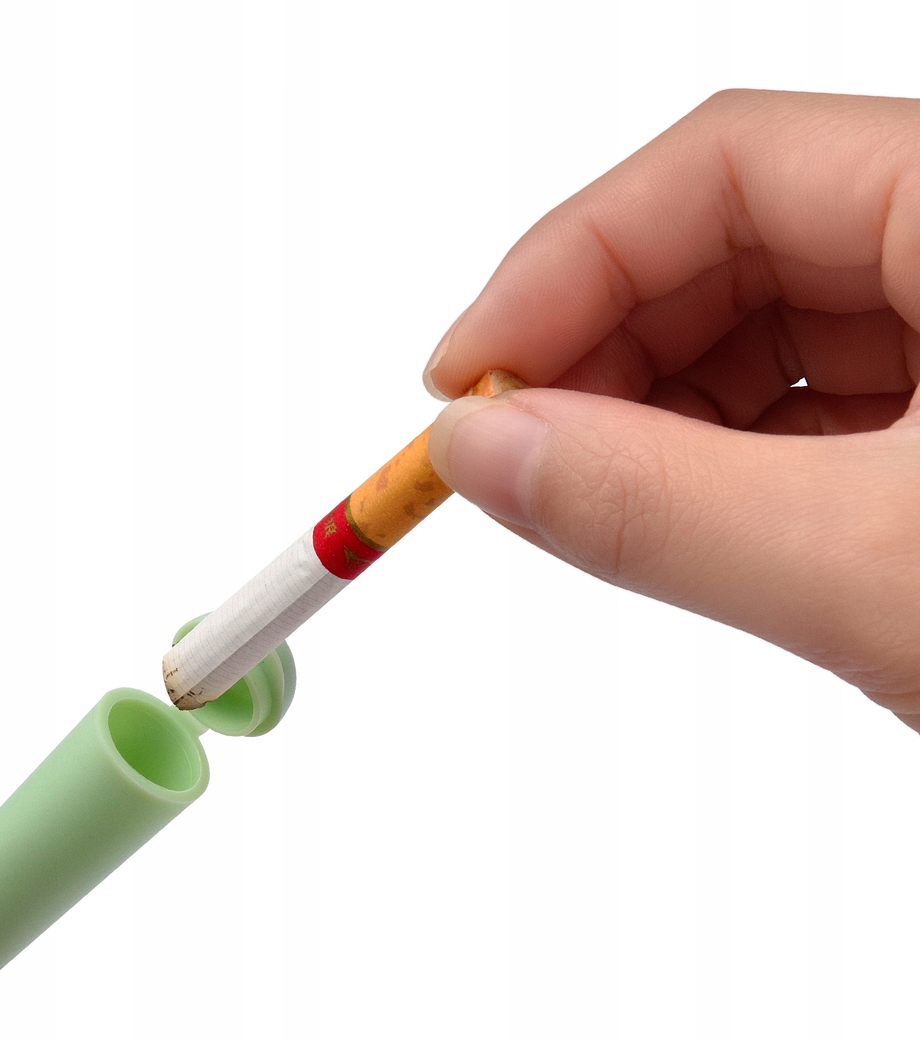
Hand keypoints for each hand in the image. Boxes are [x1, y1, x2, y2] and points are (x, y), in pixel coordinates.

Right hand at [423, 89, 919, 732]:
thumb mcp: (879, 575)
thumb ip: (653, 506)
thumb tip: (480, 453)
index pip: (726, 167)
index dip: (562, 266)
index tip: (457, 381)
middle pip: (739, 240)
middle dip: (597, 347)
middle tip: (497, 458)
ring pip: (772, 333)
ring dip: (650, 415)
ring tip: (577, 503)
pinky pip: (817, 414)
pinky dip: (723, 467)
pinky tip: (674, 522)